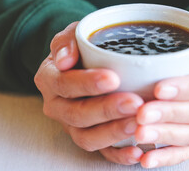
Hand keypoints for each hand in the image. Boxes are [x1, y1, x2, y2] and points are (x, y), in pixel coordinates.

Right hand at [34, 22, 144, 164]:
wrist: (82, 63)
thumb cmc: (81, 47)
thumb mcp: (72, 34)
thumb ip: (67, 41)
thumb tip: (65, 59)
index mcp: (50, 79)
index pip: (64, 84)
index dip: (87, 83)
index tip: (113, 78)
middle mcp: (57, 106)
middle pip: (77, 114)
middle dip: (107, 110)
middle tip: (134, 102)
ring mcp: (71, 126)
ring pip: (86, 138)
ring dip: (113, 133)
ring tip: (138, 124)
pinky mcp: (88, 137)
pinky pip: (101, 152)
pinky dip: (118, 155)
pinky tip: (137, 151)